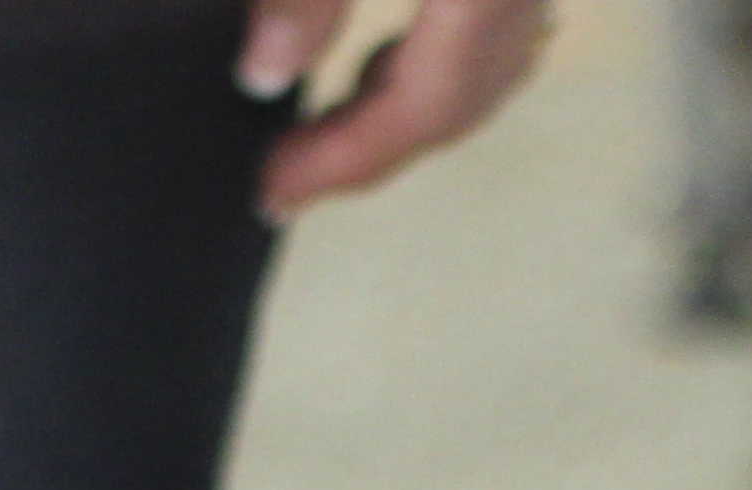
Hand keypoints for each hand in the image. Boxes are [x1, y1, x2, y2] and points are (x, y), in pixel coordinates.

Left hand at [241, 0, 553, 216]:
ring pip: (480, 74)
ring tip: (321, 129)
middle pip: (454, 102)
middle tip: (287, 176)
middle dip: (367, 150)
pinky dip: (431, 64)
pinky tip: (382, 63)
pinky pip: (488, 33)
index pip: (421, 106)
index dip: (342, 161)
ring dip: (400, 111)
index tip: (274, 194)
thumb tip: (263, 76)